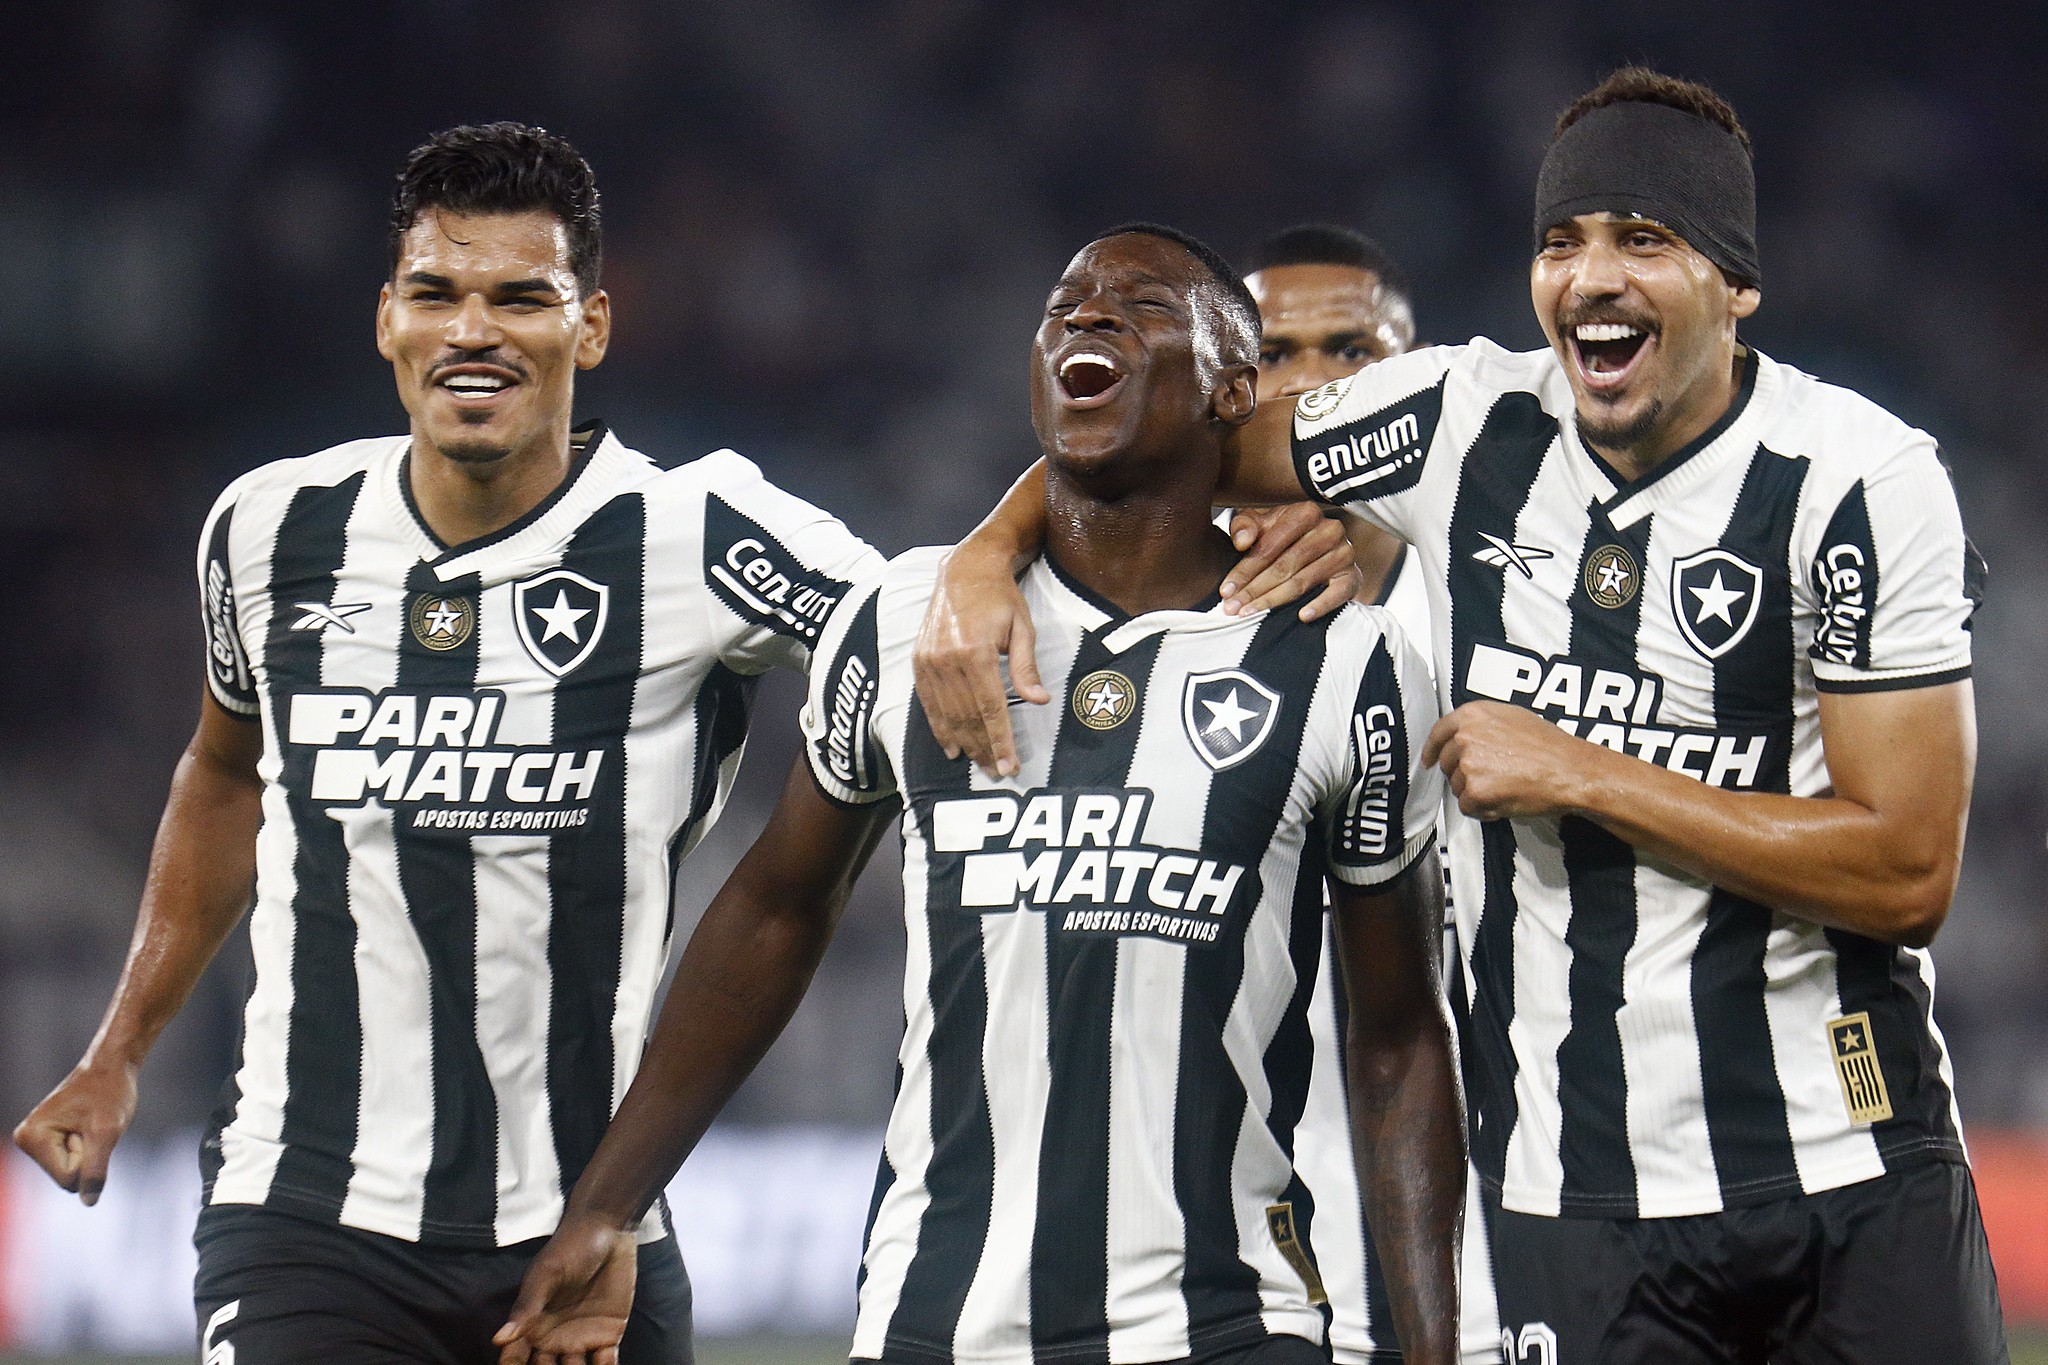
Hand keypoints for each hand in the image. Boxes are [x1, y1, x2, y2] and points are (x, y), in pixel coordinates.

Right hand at [13, 1059, 138, 1205]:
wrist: (111, 1068)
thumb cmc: (109, 1093)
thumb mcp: (107, 1131)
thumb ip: (95, 1169)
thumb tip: (89, 1202)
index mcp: (32, 1138)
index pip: (67, 1179)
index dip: (90, 1157)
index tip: (91, 1127)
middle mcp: (26, 1140)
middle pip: (66, 1178)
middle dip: (88, 1155)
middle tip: (93, 1124)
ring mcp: (35, 1142)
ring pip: (71, 1171)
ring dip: (89, 1151)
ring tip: (90, 1123)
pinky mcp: (47, 1142)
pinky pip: (73, 1162)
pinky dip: (88, 1147)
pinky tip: (87, 1126)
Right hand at [495, 1218, 636, 1364]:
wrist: (609, 1232)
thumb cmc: (569, 1248)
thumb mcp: (546, 1275)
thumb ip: (526, 1307)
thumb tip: (499, 1340)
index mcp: (532, 1326)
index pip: (516, 1358)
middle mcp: (553, 1338)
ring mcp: (581, 1339)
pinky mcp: (608, 1336)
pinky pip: (606, 1363)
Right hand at [915, 546, 1049, 777]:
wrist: (964, 571)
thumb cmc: (1001, 599)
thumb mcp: (1023, 628)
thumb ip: (1027, 667)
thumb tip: (1039, 701)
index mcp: (976, 652)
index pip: (990, 709)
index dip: (1001, 741)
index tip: (1010, 766)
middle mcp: (948, 660)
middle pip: (968, 718)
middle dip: (984, 750)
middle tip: (998, 773)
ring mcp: (929, 662)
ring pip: (947, 715)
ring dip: (964, 745)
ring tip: (979, 765)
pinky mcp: (919, 662)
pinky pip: (929, 704)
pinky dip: (940, 729)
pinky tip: (951, 748)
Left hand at [1222, 503, 1360, 619]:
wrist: (1316, 548)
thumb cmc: (1279, 535)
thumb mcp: (1259, 523)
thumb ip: (1244, 526)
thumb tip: (1241, 542)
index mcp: (1305, 512)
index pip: (1270, 546)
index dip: (1244, 570)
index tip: (1225, 591)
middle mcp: (1329, 529)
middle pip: (1285, 566)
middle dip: (1254, 589)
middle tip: (1232, 608)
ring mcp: (1344, 552)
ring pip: (1303, 581)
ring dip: (1274, 600)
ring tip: (1249, 614)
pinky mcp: (1353, 575)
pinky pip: (1337, 593)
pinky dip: (1320, 605)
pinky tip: (1301, 617)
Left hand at [1422, 701, 1601, 820]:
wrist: (1569, 770)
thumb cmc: (1549, 745)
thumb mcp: (1512, 717)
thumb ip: (1481, 724)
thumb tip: (1462, 736)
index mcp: (1471, 715)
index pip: (1438, 733)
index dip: (1431, 750)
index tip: (1428, 760)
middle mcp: (1464, 737)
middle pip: (1447, 764)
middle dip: (1464, 775)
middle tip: (1493, 777)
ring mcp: (1468, 765)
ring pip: (1457, 787)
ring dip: (1476, 792)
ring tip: (1506, 786)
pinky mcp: (1475, 791)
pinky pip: (1468, 807)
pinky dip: (1484, 810)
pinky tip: (1505, 800)